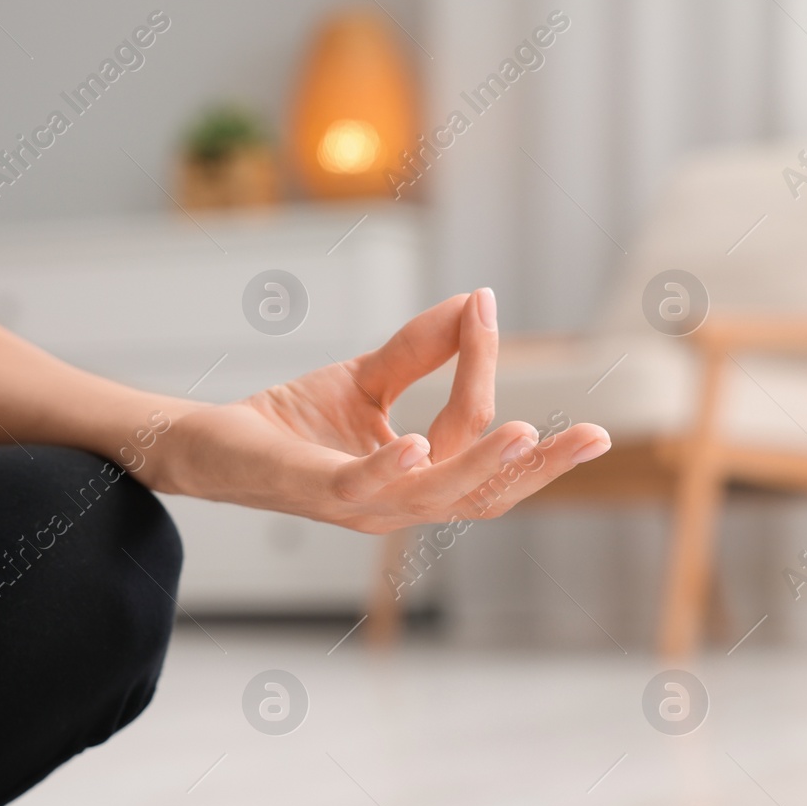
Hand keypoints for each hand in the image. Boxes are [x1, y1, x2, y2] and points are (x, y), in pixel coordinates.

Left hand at [151, 289, 610, 533]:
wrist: (210, 444)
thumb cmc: (292, 422)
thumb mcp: (368, 377)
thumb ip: (422, 349)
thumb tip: (478, 300)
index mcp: (416, 479)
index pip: (470, 430)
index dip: (483, 369)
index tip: (487, 308)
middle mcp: (396, 503)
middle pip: (484, 495)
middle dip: (542, 468)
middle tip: (597, 437)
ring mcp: (359, 505)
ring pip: (437, 496)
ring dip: (483, 466)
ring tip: (527, 432)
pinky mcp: (315, 492)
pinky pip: (363, 488)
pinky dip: (393, 468)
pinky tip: (416, 444)